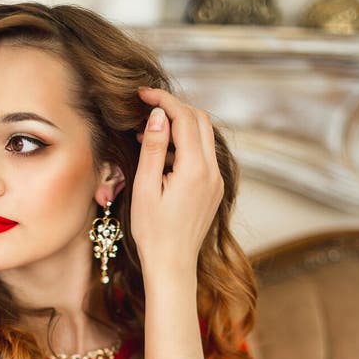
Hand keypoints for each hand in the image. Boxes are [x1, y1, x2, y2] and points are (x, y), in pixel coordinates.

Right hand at [131, 87, 223, 275]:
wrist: (172, 265)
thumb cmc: (153, 232)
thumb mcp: (145, 188)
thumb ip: (153, 148)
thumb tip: (157, 116)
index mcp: (195, 169)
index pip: (184, 117)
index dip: (163, 100)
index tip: (142, 93)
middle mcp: (212, 171)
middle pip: (200, 120)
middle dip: (175, 108)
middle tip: (147, 108)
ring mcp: (216, 180)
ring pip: (204, 136)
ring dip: (180, 126)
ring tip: (148, 134)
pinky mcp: (214, 189)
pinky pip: (203, 155)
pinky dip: (185, 145)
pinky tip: (162, 156)